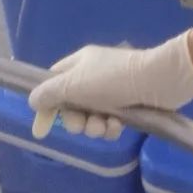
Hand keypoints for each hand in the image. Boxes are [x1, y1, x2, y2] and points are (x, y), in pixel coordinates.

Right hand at [27, 32, 192, 140]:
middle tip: (83, 124)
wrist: (159, 80)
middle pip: (71, 106)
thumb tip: (33, 100)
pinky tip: (118, 126)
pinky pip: (110, 122)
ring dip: (94, 126)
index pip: (52, 84)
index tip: (42, 128)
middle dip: (75, 121)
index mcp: (79, 64)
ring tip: (105, 124)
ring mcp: (112, 90)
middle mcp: (93, 76)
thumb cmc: (113, 78)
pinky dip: (111, 127)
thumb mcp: (73, 83)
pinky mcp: (129, 104)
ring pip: (91, 117)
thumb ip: (49, 93)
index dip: (46, 106)